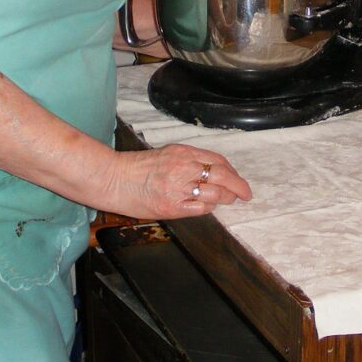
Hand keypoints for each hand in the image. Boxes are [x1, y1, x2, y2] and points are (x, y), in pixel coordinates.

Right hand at [108, 144, 251, 219]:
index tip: (237, 178)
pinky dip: (208, 208)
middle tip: (246, 194)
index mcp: (182, 152)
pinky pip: (200, 209)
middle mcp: (183, 168)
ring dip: (225, 198)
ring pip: (215, 194)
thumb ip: (188, 161)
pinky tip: (208, 207)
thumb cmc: (138, 167)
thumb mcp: (166, 154)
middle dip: (239, 186)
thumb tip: (211, 171)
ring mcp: (178, 188)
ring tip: (227, 200)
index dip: (232, 171)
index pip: (217, 160)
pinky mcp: (172, 206)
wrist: (115, 179)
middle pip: (222, 176)